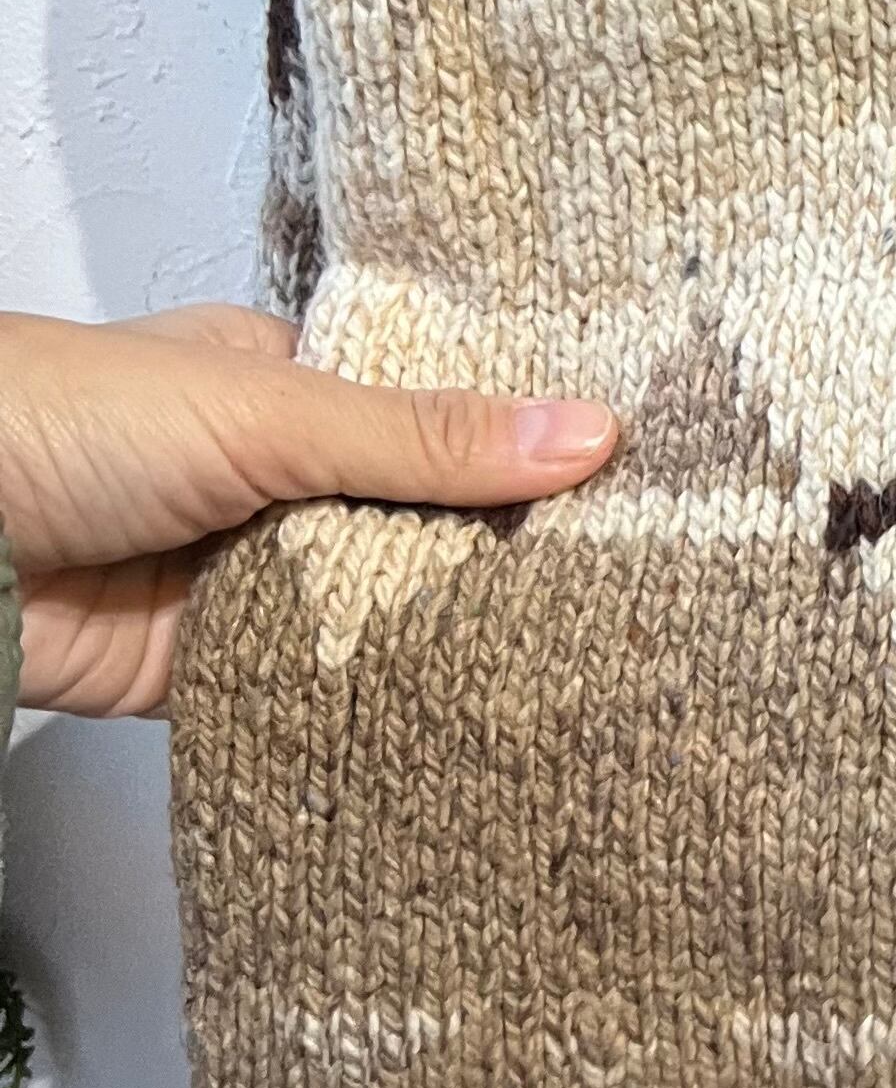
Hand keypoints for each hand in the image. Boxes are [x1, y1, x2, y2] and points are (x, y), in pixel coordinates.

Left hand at [0, 306, 615, 717]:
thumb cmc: (63, 423)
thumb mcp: (268, 412)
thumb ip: (426, 439)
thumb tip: (594, 433)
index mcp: (286, 382)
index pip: (433, 410)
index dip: (522, 441)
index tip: (634, 474)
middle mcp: (273, 475)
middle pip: (417, 515)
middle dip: (500, 545)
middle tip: (640, 574)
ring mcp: (244, 573)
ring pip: (376, 605)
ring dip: (445, 626)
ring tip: (597, 644)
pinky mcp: (213, 668)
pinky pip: (317, 685)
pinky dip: (377, 697)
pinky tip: (483, 704)